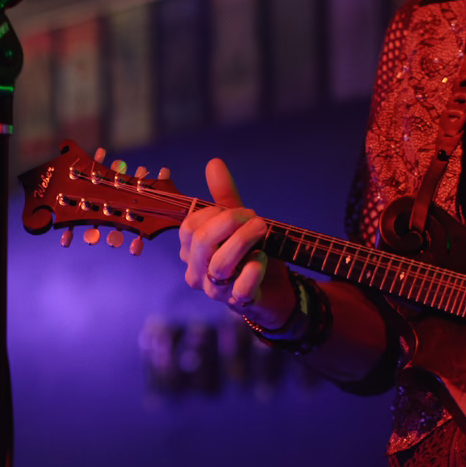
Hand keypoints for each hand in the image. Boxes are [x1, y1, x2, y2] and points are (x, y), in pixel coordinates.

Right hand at [178, 157, 293, 320]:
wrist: (275, 290)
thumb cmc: (251, 255)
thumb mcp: (239, 223)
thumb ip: (225, 197)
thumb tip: (214, 163)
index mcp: (192, 252)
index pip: (189, 227)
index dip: (215, 213)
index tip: (239, 210)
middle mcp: (198, 272)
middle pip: (201, 242)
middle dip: (231, 222)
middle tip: (255, 217)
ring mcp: (216, 290)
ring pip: (220, 263)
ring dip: (244, 240)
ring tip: (263, 229)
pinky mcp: (238, 303)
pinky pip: (242, 286)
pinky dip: (255, 268)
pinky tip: (263, 259)